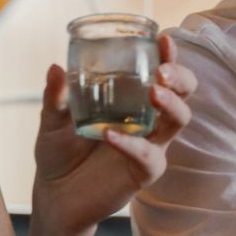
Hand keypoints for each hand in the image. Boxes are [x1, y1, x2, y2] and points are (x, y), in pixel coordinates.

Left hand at [30, 33, 197, 234]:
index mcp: (132, 100)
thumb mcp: (52, 120)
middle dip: (180, 78)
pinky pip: (148, 156)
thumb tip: (55, 67)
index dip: (168, 55)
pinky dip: (132, 143)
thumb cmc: (59, 153)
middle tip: (163, 71)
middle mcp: (148, 120)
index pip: (161, 73)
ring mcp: (149, 146)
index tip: (163, 39)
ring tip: (153, 92)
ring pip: (178, 121)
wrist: (54, 196)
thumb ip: (55, 96)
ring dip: (170, 104)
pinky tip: (111, 135)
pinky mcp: (142, 172)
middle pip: (184, 94)